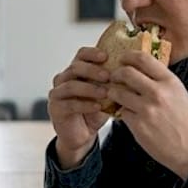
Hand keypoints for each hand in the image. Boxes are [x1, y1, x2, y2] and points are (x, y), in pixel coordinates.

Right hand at [47, 47, 112, 167]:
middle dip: (93, 70)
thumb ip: (112, 82)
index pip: (81, 55)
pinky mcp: (55, 108)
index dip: (92, 53)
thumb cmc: (94, 111)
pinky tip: (97, 106)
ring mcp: (57, 93)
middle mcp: (63, 79)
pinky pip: (69, 104)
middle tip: (108, 76)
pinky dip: (84, 104)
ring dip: (89, 88)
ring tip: (105, 93)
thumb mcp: (106, 94)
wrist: (82, 134)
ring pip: (71, 85)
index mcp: (75, 71)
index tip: (106, 56)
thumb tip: (132, 71)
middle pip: (75, 68)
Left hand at [108, 52, 187, 180]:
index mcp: (170, 82)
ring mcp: (147, 109)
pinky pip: (121, 112)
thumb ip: (161, 81)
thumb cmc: (186, 122)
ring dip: (113, 93)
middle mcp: (158, 93)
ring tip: (116, 95)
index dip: (128, 56)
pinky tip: (127, 113)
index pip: (143, 59)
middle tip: (114, 77)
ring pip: (118, 92)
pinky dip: (122, 112)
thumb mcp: (179, 93)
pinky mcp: (138, 125)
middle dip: (116, 74)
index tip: (123, 58)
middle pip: (126, 73)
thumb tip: (142, 69)